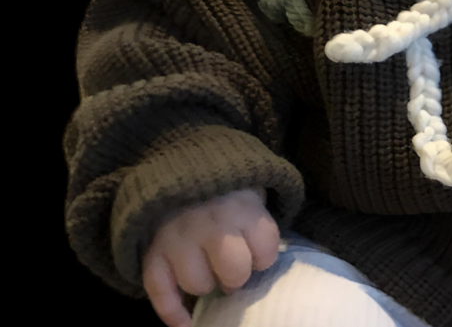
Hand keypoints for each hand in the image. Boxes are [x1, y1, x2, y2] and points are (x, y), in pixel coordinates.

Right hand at [142, 187, 277, 326]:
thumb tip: (263, 265)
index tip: (256, 252)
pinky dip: (172, 312)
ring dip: (205, 284)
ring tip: (206, 270)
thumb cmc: (224, 193)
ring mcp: (178, 236)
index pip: (266, 248)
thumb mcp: (249, 197)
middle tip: (230, 268)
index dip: (263, 257)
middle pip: (233, 271)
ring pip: (197, 284)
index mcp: (242, 206)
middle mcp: (210, 221)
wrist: (181, 173)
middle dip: (236, 275)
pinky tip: (185, 322)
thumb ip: (256, 225)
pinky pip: (160, 291)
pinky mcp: (152, 252)